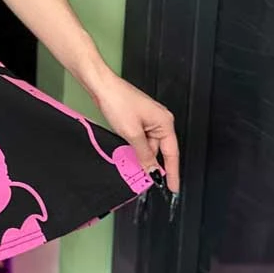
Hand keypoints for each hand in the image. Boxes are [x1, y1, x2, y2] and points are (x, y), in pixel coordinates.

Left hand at [89, 72, 179, 193]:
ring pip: (148, 145)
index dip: (172, 172)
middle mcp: (160, 119)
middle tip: (145, 179)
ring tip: (130, 163)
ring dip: (140, 154)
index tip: (173, 188)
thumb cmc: (117, 101)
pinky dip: (135, 147)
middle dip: (151, 163)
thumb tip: (153, 170)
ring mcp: (148, 118)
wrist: (100, 84)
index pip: (172, 153)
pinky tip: (127, 152)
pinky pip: (141, 138)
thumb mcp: (132, 133)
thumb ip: (144, 154)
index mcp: (164, 122)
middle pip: (160, 149)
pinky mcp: (137, 117)